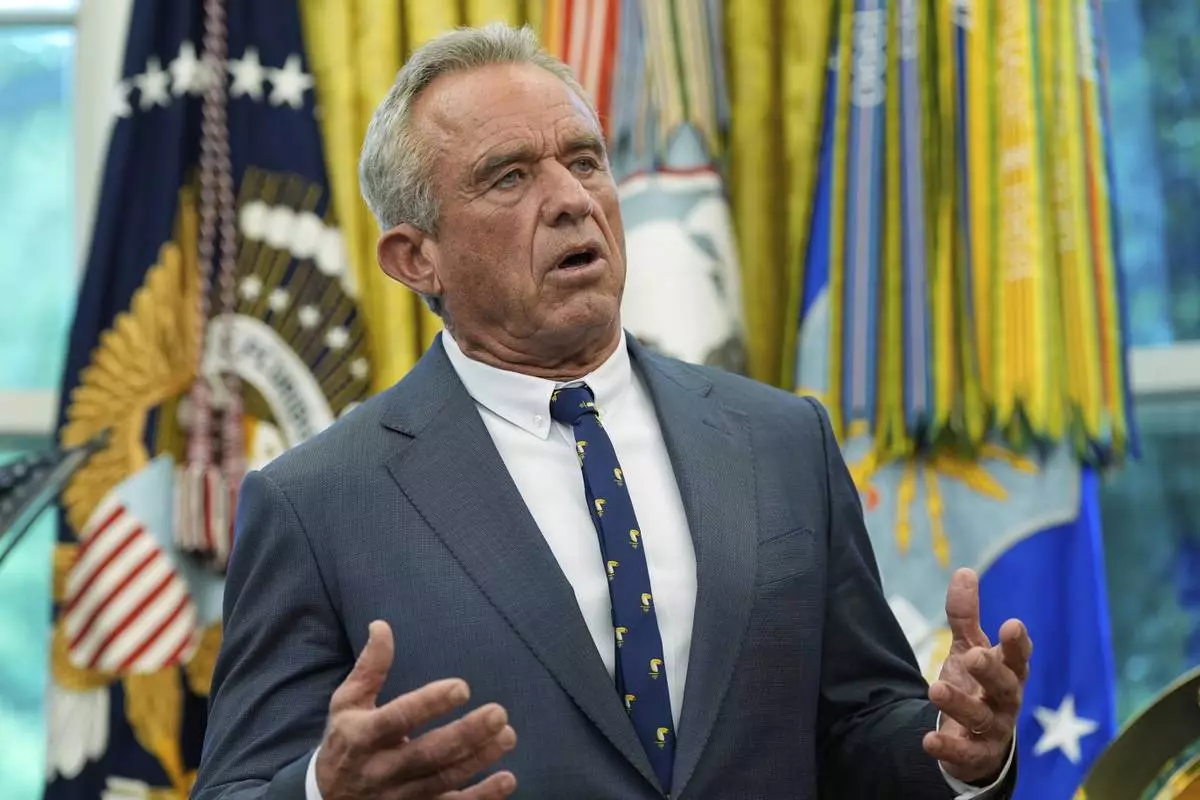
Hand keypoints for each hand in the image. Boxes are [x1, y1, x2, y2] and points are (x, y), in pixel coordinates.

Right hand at [315, 621, 517, 799]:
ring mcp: (398, 796)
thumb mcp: (347, 703)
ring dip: (479, 759)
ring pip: (443, 780)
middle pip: (427, 754)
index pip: (397, 719)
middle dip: (465, 734)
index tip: (462, 687)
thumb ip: (369, 667)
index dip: (429, 704)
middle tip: (499, 713)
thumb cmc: (344, 740)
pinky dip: (480, 798)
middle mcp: (380, 770)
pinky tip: (507, 780)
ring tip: (507, 736)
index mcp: (362, 736)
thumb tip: (382, 625)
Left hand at [923, 568, 1031, 784]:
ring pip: (982, 718)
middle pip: (1005, 685)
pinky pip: (965, 753)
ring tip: (935, 689)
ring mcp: (994, 729)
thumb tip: (963, 570)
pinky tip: (929, 740)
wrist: (979, 739)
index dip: (1018, 643)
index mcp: (1009, 671)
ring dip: (960, 705)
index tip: (1012, 625)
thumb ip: (965, 615)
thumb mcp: (970, 647)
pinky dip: (949, 748)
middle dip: (991, 670)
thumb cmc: (979, 684)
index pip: (1019, 656)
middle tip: (973, 656)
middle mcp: (1006, 700)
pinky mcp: (976, 754)